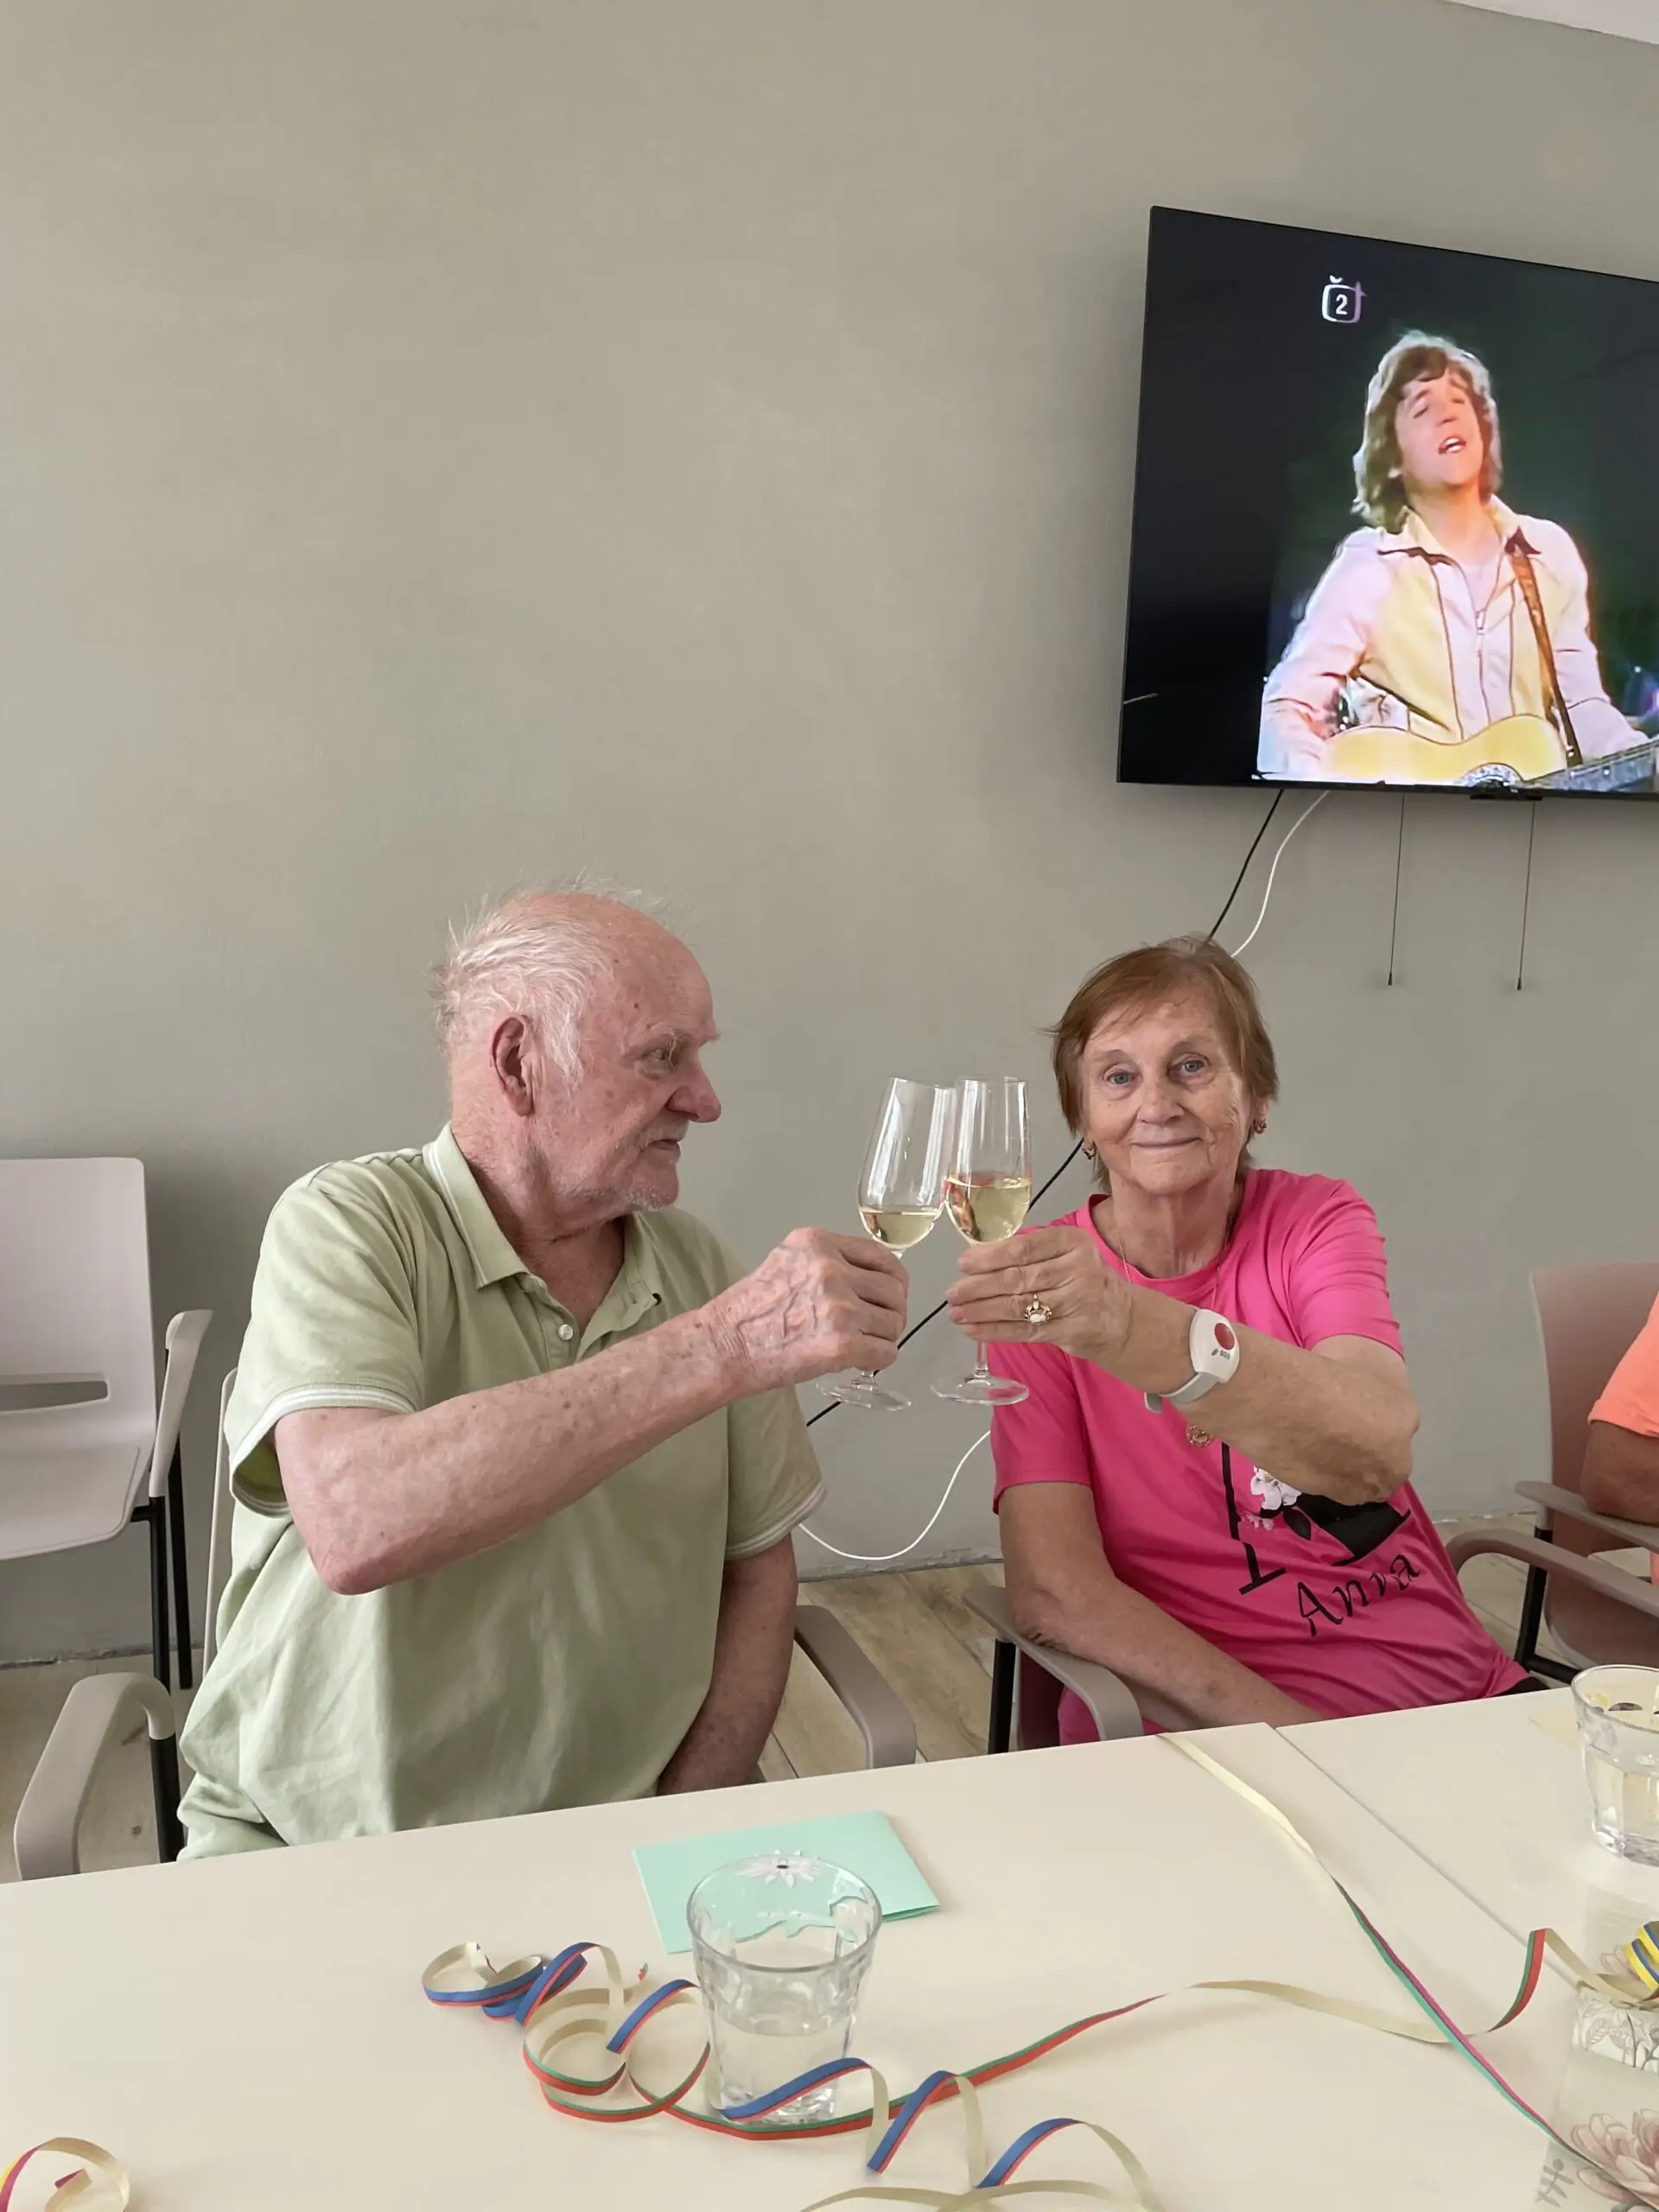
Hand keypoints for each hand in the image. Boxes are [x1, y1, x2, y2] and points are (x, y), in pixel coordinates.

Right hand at [708, 1228, 908, 1393]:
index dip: (892, 1278)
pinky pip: (886, 1353)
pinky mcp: (841, 1344)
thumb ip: (828, 1261)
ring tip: (862, 1344)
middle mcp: (831, 1270)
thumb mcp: (788, 1261)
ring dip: (883, 1337)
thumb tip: (869, 1277)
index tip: (890, 1293)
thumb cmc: (750, 1310)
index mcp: (818, 1243)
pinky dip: (878, 1360)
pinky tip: (860, 1361)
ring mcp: (838, 1307)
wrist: (724, 1346)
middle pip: (894, 1289)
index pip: (881, 1255)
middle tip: (878, 1326)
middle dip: (892, 1311)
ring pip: (893, 1322)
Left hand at [946, 1225, 1130, 1366]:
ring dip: (981, 1311)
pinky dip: (995, 1331)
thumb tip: (978, 1256)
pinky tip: (973, 1330)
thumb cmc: (1083, 1278)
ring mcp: (1075, 1303)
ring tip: (956, 1312)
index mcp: (1072, 1243)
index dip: (989, 1257)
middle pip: (1017, 1279)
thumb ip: (1029, 1251)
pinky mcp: (1070, 1331)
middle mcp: (1077, 1270)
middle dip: (978, 1287)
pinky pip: (1024, 1331)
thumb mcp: (1065, 1253)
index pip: (1024, 1249)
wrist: (1120, 1317)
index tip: (963, 1264)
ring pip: (1018, 1307)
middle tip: (952, 1293)